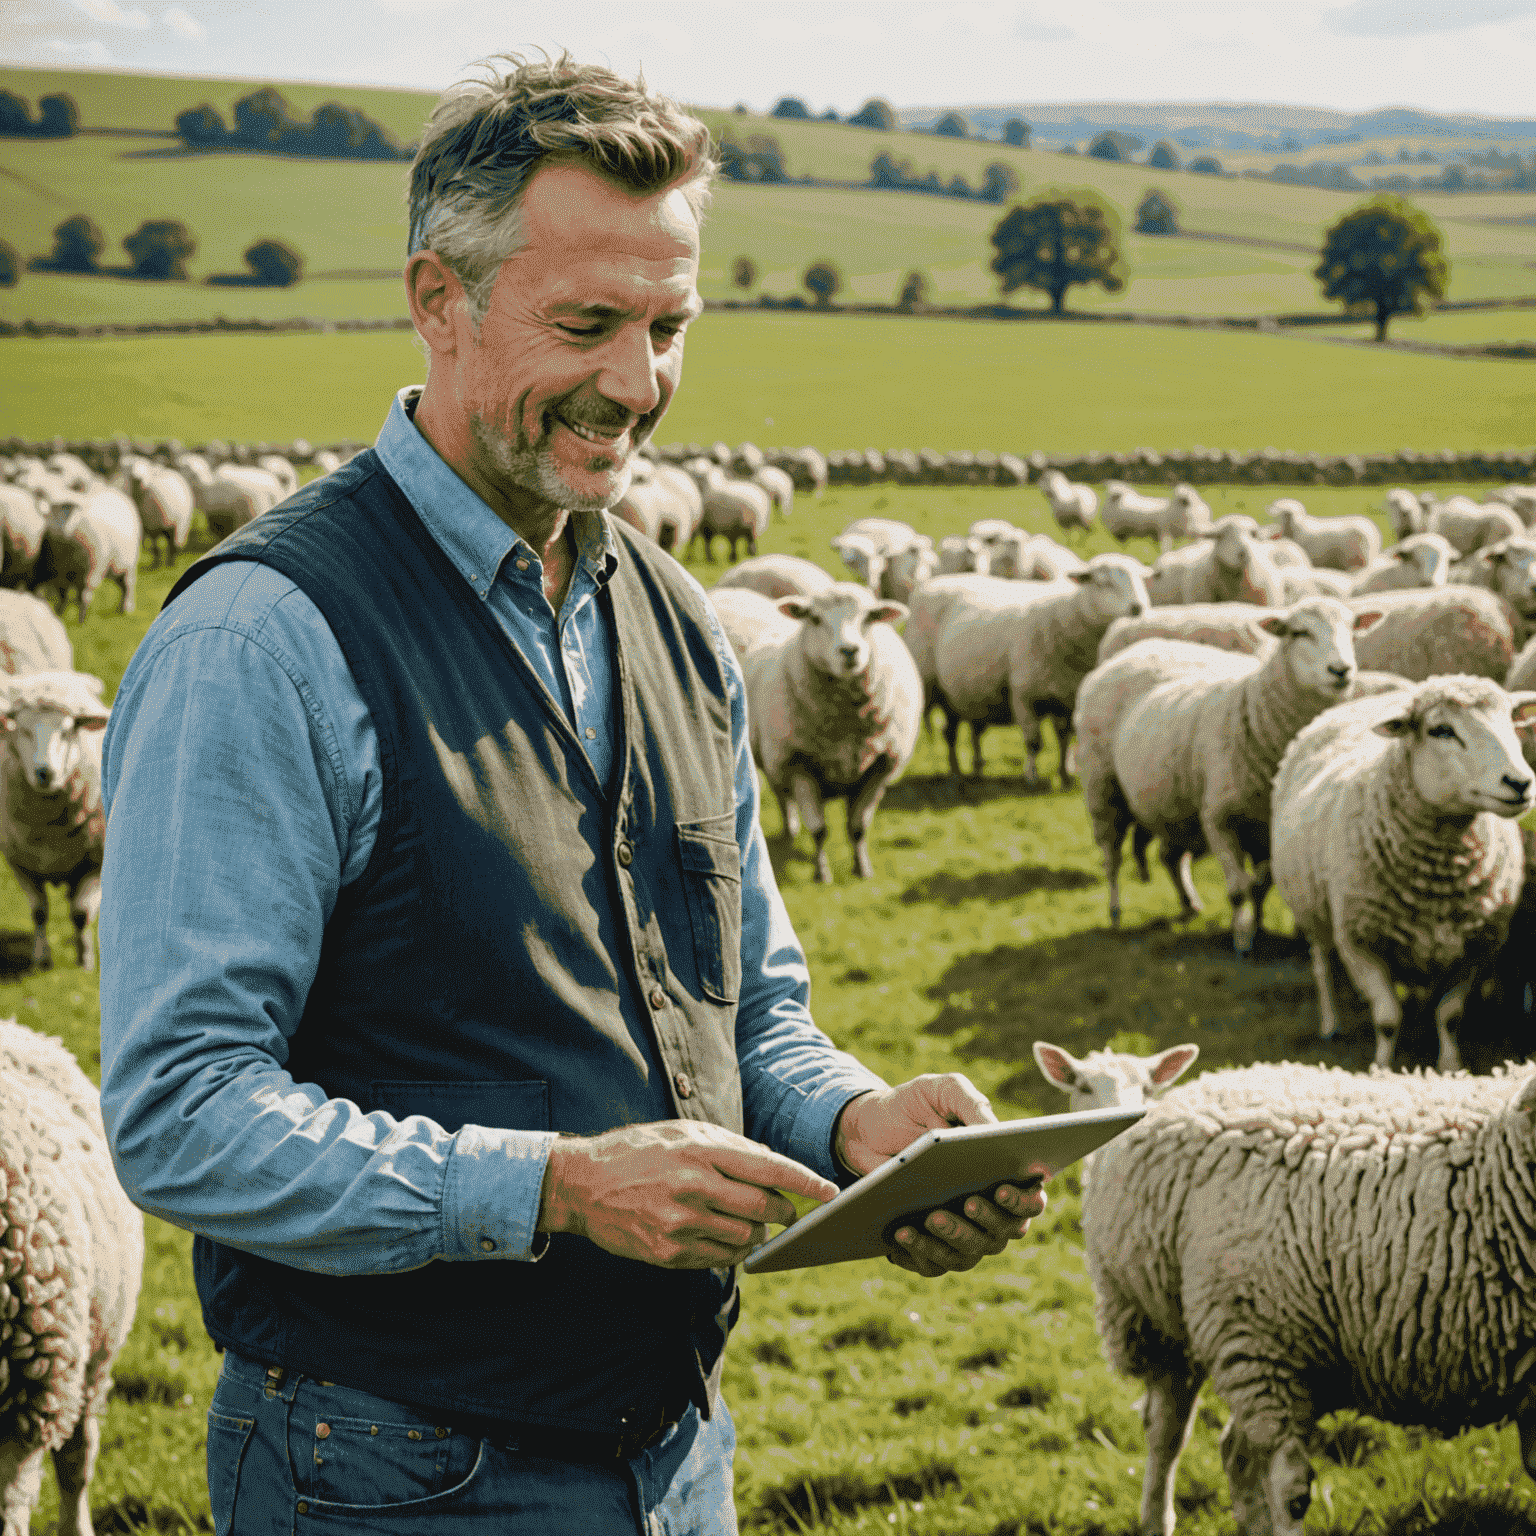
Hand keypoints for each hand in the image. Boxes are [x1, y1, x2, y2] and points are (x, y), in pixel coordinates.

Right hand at [538, 1120, 837, 1269]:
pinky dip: (731, 1251)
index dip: (804, 1182)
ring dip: (758, 1235)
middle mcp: (694, 1186)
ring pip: (746, 1239)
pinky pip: (719, 1259)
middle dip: (784, 1213)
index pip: (768, 1168)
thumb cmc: (640, 1151)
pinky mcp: (668, 1252)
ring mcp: (680, 1223)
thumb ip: (730, 1148)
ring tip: (748, 1224)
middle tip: (786, 1212)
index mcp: (702, 1150)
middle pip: (763, 1208)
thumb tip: (773, 1165)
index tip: (829, 1191)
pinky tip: (722, 1237)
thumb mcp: (684, 1133)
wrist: (583, 1182)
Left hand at [835, 1076, 1048, 1277]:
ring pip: (970, 1252)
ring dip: (953, 1238)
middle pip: (1004, 1231)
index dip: (1024, 1200)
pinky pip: (932, 1263)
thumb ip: (971, 1102)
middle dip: (988, 1220)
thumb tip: (996, 1130)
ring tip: (928, 1218)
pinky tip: (901, 1235)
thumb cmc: (914, 1107)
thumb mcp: (940, 1090)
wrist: (867, 1128)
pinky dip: (920, 1253)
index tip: (1002, 1189)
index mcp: (1002, 1172)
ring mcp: (960, 1231)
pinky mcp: (929, 1246)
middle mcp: (987, 1208)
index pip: (1031, 1199)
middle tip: (968, 1202)